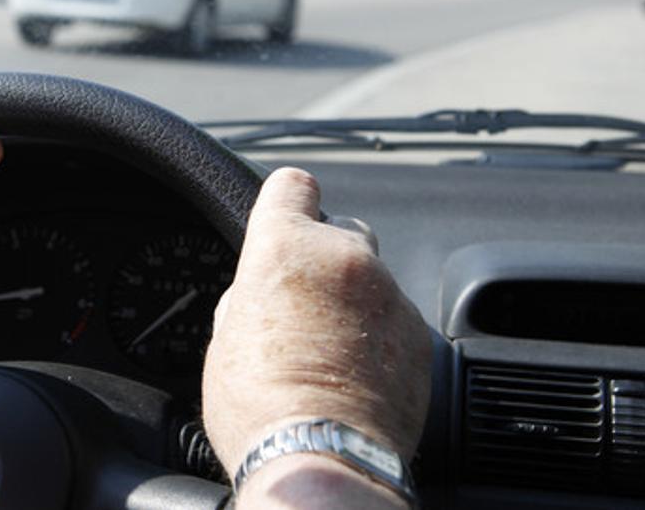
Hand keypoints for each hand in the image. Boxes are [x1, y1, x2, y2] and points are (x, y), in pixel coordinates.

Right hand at [202, 168, 430, 478]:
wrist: (321, 458)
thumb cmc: (259, 405)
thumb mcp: (225, 339)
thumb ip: (250, 295)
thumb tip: (262, 294)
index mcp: (285, 246)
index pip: (292, 184)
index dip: (287, 201)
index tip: (287, 214)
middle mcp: (344, 258)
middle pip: (340, 230)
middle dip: (324, 258)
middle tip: (302, 304)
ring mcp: (389, 295)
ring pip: (371, 280)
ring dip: (354, 303)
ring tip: (328, 353)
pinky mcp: (419, 336)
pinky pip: (396, 322)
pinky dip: (379, 339)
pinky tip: (354, 375)